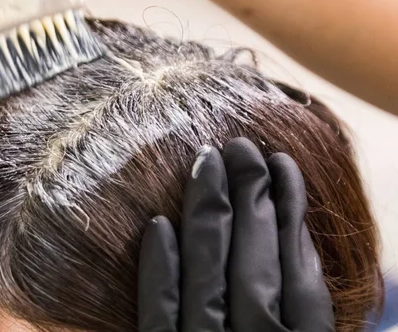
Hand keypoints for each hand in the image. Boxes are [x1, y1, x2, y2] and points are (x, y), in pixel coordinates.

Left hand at [138, 138, 334, 330]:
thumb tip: (292, 230)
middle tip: (242, 148)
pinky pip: (159, 314)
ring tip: (207, 160)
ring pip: (209, 278)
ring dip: (208, 213)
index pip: (304, 277)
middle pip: (257, 266)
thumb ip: (303, 306)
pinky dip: (160, 269)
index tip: (281, 163)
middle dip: (252, 198)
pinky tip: (158, 223)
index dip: (291, 212)